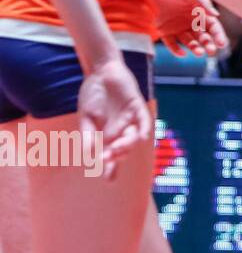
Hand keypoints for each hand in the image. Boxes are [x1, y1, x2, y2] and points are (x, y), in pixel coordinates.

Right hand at [77, 58, 151, 180]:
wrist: (100, 72)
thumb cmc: (93, 95)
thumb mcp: (86, 117)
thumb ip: (88, 135)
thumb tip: (87, 156)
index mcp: (108, 135)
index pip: (111, 155)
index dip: (111, 168)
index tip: (109, 180)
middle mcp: (122, 130)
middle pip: (124, 148)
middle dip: (117, 155)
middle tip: (107, 159)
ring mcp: (131, 119)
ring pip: (133, 136)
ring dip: (127, 144)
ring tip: (117, 149)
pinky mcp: (137, 107)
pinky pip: (144, 120)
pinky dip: (143, 128)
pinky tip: (141, 137)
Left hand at [154, 0, 227, 57]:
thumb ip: (202, 2)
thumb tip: (217, 16)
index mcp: (198, 10)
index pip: (212, 25)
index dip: (218, 35)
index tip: (221, 43)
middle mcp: (189, 20)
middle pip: (203, 36)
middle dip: (208, 44)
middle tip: (211, 51)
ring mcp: (176, 26)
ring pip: (190, 41)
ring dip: (196, 48)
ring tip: (199, 53)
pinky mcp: (163, 31)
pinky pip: (172, 44)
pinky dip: (177, 50)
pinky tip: (183, 53)